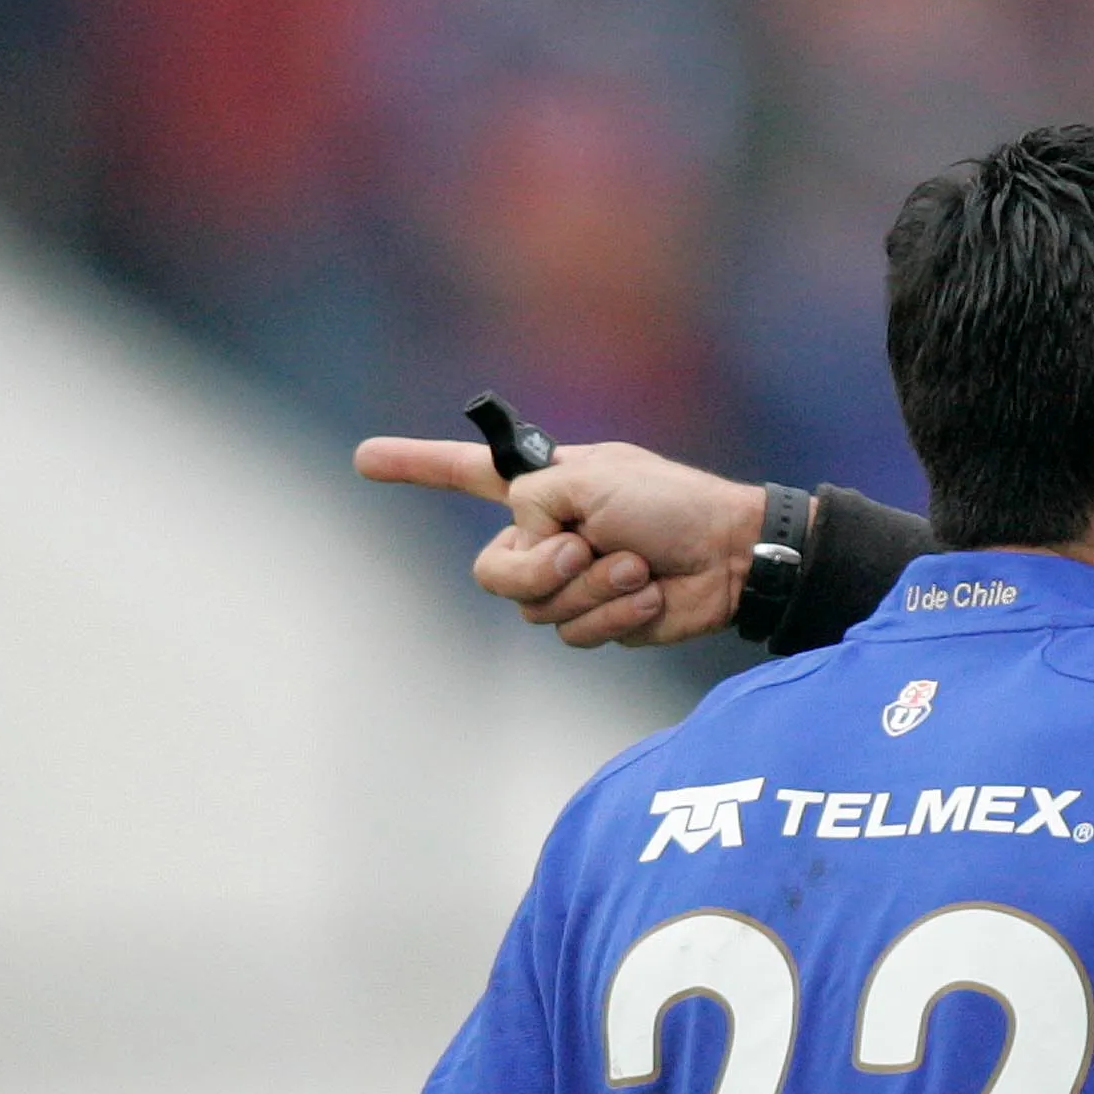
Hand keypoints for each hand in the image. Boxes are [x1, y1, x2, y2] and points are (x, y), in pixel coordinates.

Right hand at [353, 435, 764, 647]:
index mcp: (540, 490)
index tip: (362, 459)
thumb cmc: (670, 502)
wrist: (731, 555)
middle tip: (586, 548)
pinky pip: (578, 634)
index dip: (413, 467)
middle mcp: (547, 536)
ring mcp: (572, 582)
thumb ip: (534, 504)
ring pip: (538, 611)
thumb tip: (530, 546)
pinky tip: (649, 593)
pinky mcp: (601, 620)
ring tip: (636, 566)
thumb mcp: (592, 479)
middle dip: (538, 569)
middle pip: (492, 574)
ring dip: (592, 589)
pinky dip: (615, 613)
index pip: (461, 475)